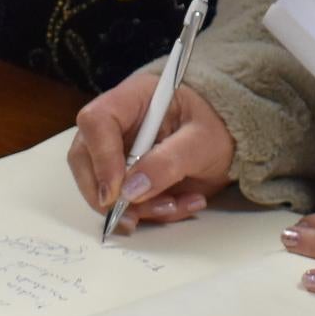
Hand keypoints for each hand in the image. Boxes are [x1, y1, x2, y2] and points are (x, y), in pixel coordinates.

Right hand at [68, 76, 236, 233]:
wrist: (230, 138)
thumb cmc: (217, 125)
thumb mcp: (202, 141)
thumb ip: (169, 162)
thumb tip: (132, 190)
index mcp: (133, 99)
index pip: (97, 121)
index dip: (100, 157)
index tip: (117, 192)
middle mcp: (117, 124)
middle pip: (84, 157)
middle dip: (107, 194)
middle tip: (135, 216)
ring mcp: (117, 151)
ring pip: (99, 187)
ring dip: (134, 209)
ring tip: (176, 205)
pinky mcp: (125, 176)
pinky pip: (121, 203)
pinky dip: (147, 214)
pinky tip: (179, 205)